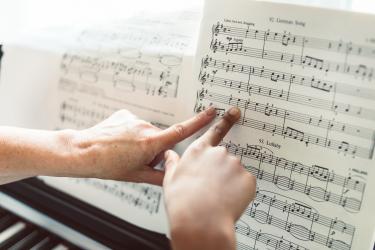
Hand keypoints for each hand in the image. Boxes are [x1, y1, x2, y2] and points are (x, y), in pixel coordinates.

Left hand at [66, 107, 216, 184]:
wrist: (82, 152)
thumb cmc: (107, 165)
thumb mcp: (136, 175)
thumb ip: (160, 176)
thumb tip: (173, 178)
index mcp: (151, 143)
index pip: (181, 131)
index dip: (199, 122)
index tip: (211, 111)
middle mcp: (145, 127)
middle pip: (160, 139)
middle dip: (153, 149)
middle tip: (135, 159)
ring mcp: (134, 119)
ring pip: (146, 132)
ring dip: (140, 141)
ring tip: (122, 151)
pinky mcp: (125, 114)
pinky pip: (135, 124)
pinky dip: (130, 132)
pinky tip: (117, 141)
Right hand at [163, 107, 255, 249]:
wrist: (200, 221)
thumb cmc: (182, 201)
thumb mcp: (170, 179)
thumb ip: (172, 163)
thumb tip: (169, 155)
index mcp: (199, 151)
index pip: (215, 132)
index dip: (226, 121)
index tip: (234, 112)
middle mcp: (218, 153)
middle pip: (224, 159)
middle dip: (220, 171)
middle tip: (211, 189)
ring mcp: (235, 165)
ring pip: (234, 173)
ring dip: (229, 182)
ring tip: (217, 198)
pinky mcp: (248, 179)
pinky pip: (245, 184)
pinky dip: (239, 192)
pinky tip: (228, 201)